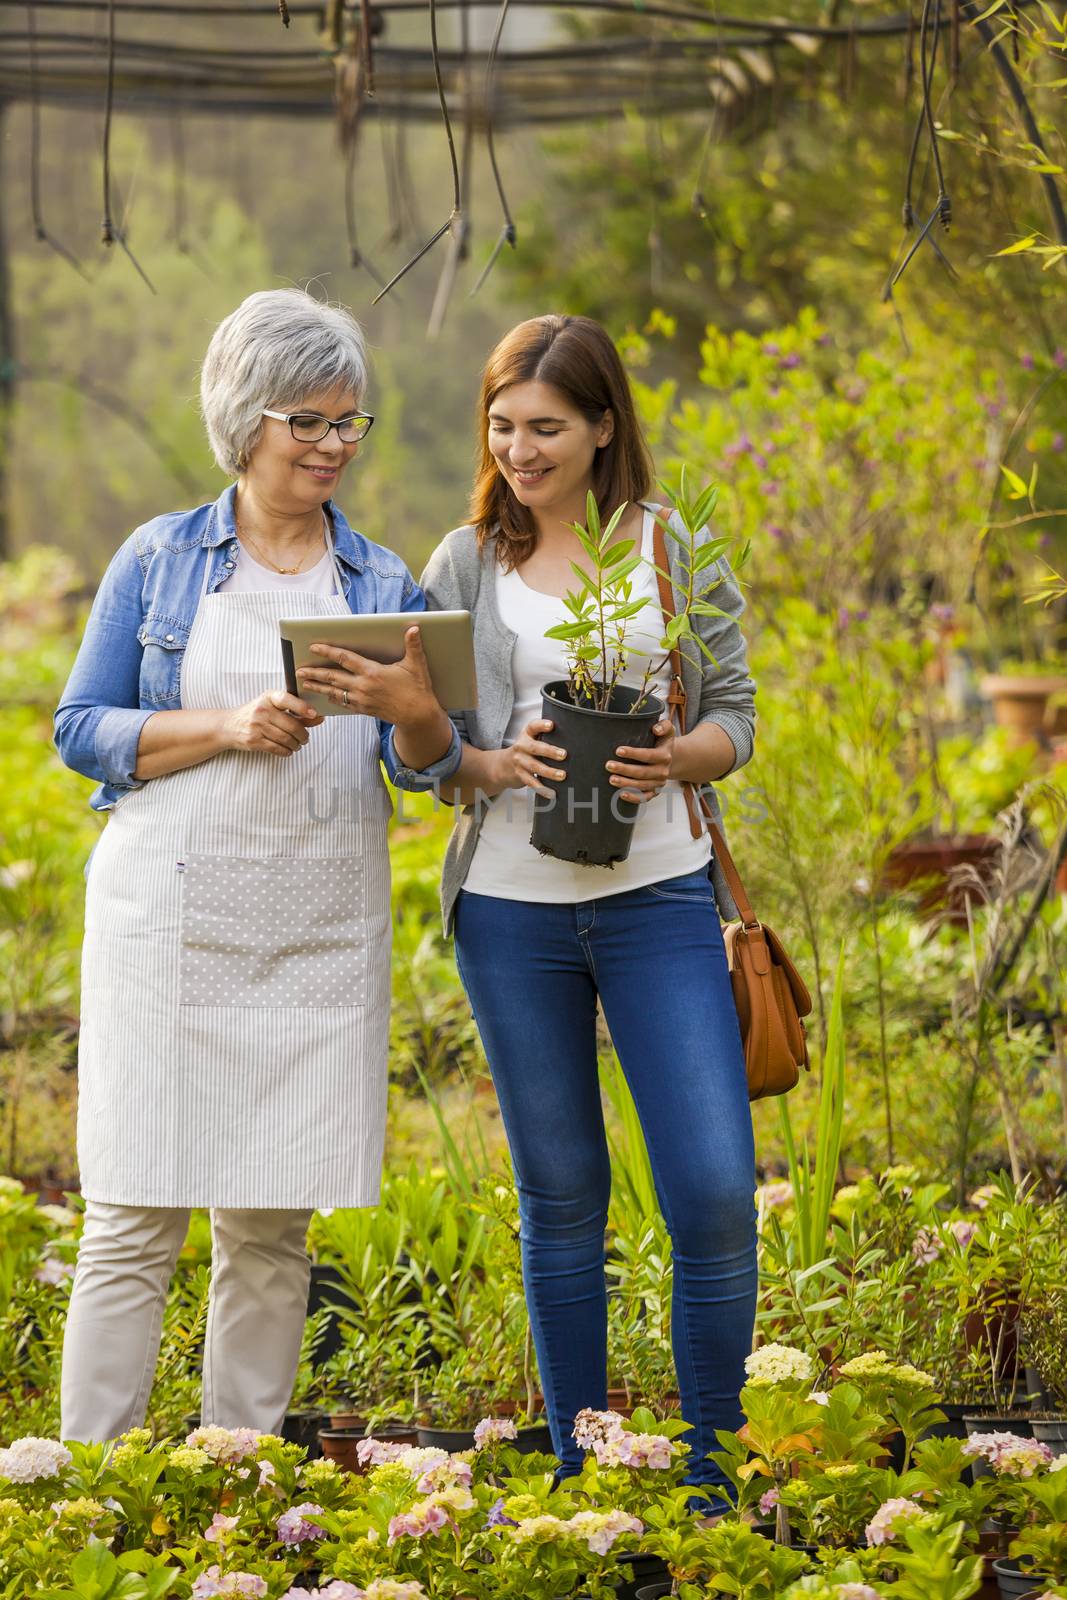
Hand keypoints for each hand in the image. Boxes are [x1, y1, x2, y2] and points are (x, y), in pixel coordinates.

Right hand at [223, 691, 323, 755]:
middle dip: (303, 735)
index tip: (314, 714)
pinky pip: (277, 748)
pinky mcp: (253, 740)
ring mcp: (257, 726)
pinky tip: (288, 750)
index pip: (287, 699)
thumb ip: (297, 713)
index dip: (302, 707)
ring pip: (286, 739)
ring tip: (297, 745)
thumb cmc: (256, 715)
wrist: (229, 726)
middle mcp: (262, 710)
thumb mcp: (274, 708)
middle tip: (305, 739)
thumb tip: (319, 718)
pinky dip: (286, 751)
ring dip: (296, 745)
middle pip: (291, 725)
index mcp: (269, 697)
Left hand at [296, 627, 440, 723]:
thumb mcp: (416, 665)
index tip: (314, 647)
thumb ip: (413, 646)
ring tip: (304, 684)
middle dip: (314, 673)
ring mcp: (361, 700)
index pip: (344, 659)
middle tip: (299, 670)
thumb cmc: (417, 689)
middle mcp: (363, 686)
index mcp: (372, 672)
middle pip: (332, 677)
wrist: (418, 715)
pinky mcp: (363, 709)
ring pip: (334, 692)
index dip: (328, 652)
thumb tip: (413, 628)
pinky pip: (343, 703)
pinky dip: (332, 699)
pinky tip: (325, 696)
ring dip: (318, 687)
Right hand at [492, 719, 567, 796]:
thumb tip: (573, 741)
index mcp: (526, 735)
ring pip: (535, 767)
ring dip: (549, 772)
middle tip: (563, 754)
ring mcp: (520, 762)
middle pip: (535, 748)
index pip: (533, 726)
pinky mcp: (520, 775)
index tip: (551, 725)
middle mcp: (521, 746)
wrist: (502, 766)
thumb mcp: (529, 740)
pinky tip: (552, 793)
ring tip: (562, 775)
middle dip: (550, 751)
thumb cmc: (525, 751)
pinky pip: (532, 782)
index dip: (541, 725)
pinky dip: (542, 789)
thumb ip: (544, 738)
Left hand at [606, 718, 674, 802]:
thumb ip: (664, 725)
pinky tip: (621, 795)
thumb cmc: (662, 742)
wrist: (671, 758)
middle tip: (608, 765)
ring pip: (641, 786)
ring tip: (611, 779)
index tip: (618, 750)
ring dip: (626, 784)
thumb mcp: (668, 730)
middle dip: (625, 770)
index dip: (634, 753)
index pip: (648, 755)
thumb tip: (656, 729)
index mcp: (665, 755)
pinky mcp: (655, 791)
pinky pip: (645, 798)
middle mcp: (663, 771)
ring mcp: (659, 783)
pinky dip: (633, 798)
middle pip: (643, 772)